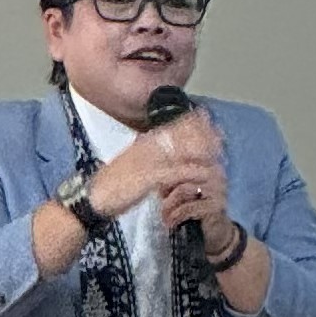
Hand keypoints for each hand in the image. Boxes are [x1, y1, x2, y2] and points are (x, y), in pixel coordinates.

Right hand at [86, 107, 224, 224]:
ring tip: (220, 154)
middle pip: (179, 135)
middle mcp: (146, 148)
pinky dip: (192, 172)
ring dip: (202, 153)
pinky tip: (205, 174)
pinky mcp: (148, 177)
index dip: (190, 123)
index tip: (207, 119)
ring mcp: (148, 161)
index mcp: (142, 144)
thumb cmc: (112, 185)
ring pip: (181, 152)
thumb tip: (156, 149)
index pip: (169, 127)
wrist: (93, 198)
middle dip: (202, 134)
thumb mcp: (129, 165)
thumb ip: (143, 156)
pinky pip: (176, 172)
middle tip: (222, 134)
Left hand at [159, 148, 230, 241]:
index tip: (158, 184)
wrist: (216, 231)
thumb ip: (172, 177)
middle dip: (165, 187)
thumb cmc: (196, 207)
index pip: (182, 159)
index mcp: (206, 164)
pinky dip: (175, 216)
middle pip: (180, 173)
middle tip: (159, 198)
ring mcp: (217, 189)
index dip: (166, 171)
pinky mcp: (216, 206)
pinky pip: (188, 208)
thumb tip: (151, 169)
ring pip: (182, 191)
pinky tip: (171, 222)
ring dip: (168, 205)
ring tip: (164, 215)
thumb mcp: (182, 189)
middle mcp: (214, 173)